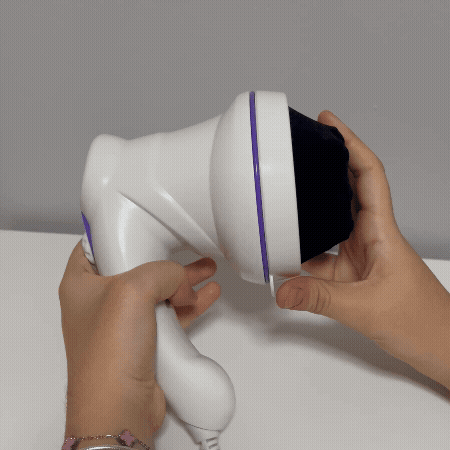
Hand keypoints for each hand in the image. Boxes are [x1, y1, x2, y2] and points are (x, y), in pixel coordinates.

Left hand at [58, 240, 220, 434]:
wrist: (120, 407)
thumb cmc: (110, 353)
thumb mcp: (134, 290)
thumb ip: (163, 272)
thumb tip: (182, 284)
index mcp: (82, 283)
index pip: (96, 245)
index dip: (118, 232)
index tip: (140, 224)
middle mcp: (101, 301)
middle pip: (135, 267)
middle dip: (164, 258)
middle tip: (186, 247)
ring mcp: (123, 322)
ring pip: (158, 290)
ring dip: (183, 280)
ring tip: (207, 269)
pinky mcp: (144, 340)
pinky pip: (170, 313)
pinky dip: (189, 303)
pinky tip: (208, 294)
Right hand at [277, 111, 449, 388]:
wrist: (441, 347)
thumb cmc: (424, 323)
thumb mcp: (365, 309)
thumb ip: (319, 298)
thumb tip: (281, 290)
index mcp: (381, 231)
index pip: (368, 175)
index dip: (349, 144)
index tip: (329, 122)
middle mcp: (371, 236)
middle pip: (348, 188)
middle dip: (326, 164)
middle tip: (302, 148)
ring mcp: (360, 254)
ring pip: (331, 222)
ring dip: (311, 209)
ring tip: (284, 197)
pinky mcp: (353, 272)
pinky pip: (322, 254)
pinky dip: (303, 252)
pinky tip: (286, 255)